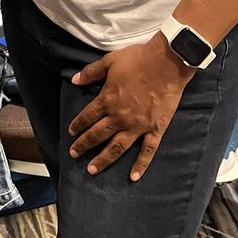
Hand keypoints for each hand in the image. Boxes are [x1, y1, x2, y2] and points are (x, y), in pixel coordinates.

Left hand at [67, 35, 194, 179]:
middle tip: (74, 154)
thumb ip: (91, 72)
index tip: (71, 132)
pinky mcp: (155, 130)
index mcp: (108, 99)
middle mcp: (120, 116)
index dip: (78, 124)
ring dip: (103, 159)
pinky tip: (133, 177)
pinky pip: (147, 151)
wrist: (166, 63)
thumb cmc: (137, 59)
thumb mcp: (109, 61)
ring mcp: (138, 126)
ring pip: (117, 147)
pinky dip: (140, 165)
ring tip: (92, 170)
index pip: (88, 116)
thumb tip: (74, 80)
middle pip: (98, 134)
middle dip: (84, 145)